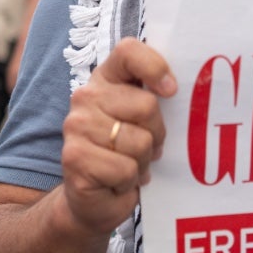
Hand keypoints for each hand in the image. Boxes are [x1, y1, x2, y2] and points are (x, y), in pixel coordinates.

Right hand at [57, 38, 177, 236]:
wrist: (91, 200)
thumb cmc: (124, 155)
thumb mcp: (143, 122)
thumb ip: (154, 100)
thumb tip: (177, 90)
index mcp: (106, 79)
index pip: (129, 52)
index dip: (155, 67)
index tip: (171, 91)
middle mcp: (86, 96)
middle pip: (146, 105)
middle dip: (156, 135)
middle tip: (144, 149)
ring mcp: (76, 126)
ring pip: (139, 142)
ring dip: (142, 163)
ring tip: (128, 167)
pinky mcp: (74, 157)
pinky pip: (125, 169)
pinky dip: (128, 182)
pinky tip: (116, 183)